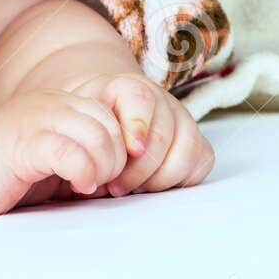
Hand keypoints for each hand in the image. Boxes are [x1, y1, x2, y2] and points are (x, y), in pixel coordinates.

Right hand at [0, 89, 131, 218]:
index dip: (118, 150)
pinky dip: (84, 172)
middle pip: (111, 127)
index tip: (104, 176)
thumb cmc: (0, 171)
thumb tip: (120, 173)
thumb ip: (80, 152)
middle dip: (115, 162)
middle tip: (96, 184)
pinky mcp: (26, 144)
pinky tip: (77, 186)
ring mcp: (38, 121)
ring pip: (99, 137)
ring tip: (86, 186)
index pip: (112, 117)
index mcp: (58, 103)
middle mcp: (52, 104)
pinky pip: (72, 153)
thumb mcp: (49, 154)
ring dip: (103, 168)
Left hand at [76, 72, 214, 196]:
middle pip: (163, 134)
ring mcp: (181, 119)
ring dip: (160, 178)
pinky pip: (201, 162)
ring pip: (187, 150)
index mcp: (128, 87)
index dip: (137, 126)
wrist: (104, 123)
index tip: (131, 150)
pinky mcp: (196, 141)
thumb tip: (90, 168)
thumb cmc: (89, 128)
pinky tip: (153, 187)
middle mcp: (160, 100)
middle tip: (116, 188)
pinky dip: (181, 180)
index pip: (140, 100)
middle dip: (140, 169)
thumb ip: (83, 138)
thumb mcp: (77, 124)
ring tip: (134, 190)